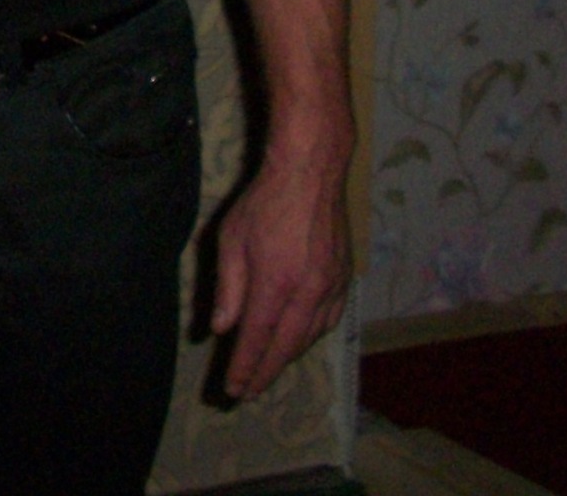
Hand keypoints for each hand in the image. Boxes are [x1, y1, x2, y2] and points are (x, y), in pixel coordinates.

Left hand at [211, 137, 350, 398]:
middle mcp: (309, 292)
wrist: (312, 174)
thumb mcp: (231, 240)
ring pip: (310, 336)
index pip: (258, 338)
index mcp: (277, 283)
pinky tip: (299, 339)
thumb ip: (228, 288)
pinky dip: (311, 336)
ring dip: (287, 357)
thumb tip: (222, 328)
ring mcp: (332, 287)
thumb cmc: (264, 203)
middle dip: (265, 373)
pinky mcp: (344, 278)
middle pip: (287, 346)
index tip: (233, 390)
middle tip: (247, 392)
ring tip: (266, 368)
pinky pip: (329, 320)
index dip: (245, 368)